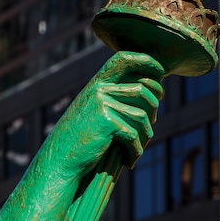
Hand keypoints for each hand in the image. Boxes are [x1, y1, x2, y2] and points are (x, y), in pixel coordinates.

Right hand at [46, 51, 164, 177]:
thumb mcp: (95, 111)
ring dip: (146, 135)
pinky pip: (134, 134)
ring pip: (142, 116)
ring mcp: (102, 104)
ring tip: (139, 146)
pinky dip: (136, 150)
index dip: (146, 60)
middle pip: (143, 89)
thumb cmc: (80, 139)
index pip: (124, 59)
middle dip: (155, 105)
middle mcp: (99, 89)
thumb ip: (116, 98)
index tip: (161, 71)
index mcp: (97, 83)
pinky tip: (129, 161)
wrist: (58, 161)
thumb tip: (153, 93)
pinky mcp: (107, 123)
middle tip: (153, 121)